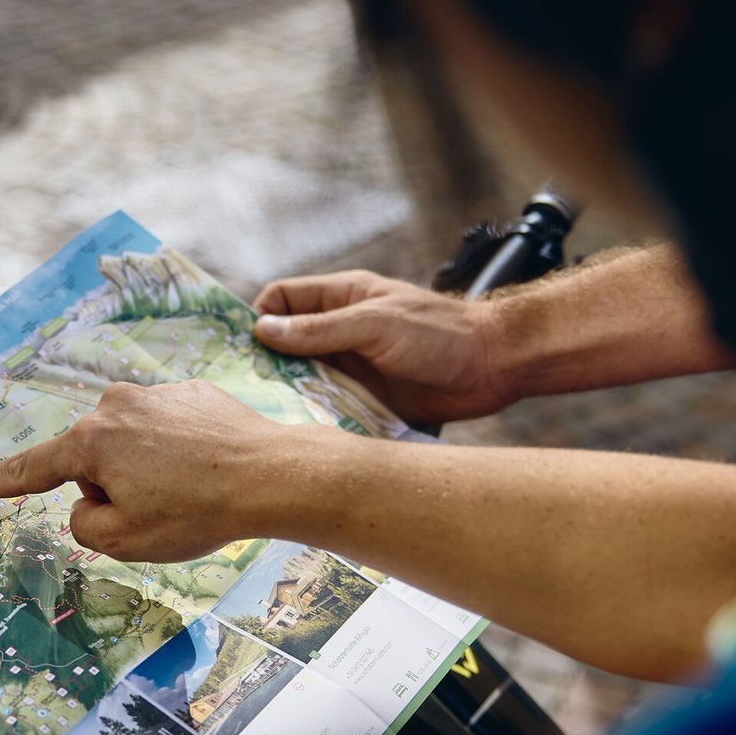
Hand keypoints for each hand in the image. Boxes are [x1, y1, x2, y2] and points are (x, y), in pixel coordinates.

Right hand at [0, 381, 308, 561]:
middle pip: (92, 461)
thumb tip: (88, 503)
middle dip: (111, 489)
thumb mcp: (125, 541)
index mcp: (91, 442)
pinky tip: (208, 470)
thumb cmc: (196, 512)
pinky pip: (167, 430)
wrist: (271, 475)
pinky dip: (178, 452)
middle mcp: (116, 405)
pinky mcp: (193, 392)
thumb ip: (85, 525)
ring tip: (189, 492)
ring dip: (147, 470)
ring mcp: (156, 393)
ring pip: (130, 445)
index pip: (32, 470)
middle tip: (156, 513)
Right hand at [254, 270, 512, 422]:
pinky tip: (302, 435)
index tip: (242, 347)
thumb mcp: (374, 324)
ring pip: (306, 380)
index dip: (260, 317)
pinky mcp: (367, 399)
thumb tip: (264, 330)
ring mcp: (354, 367)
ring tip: (269, 417)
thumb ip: (319, 329)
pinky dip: (317, 419)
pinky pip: (331, 409)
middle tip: (244, 390)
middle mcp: (342, 332)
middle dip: (267, 364)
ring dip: (291, 396)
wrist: (493, 366)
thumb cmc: (438, 333)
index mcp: (342, 299)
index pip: (284, 299)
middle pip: (288, 345)